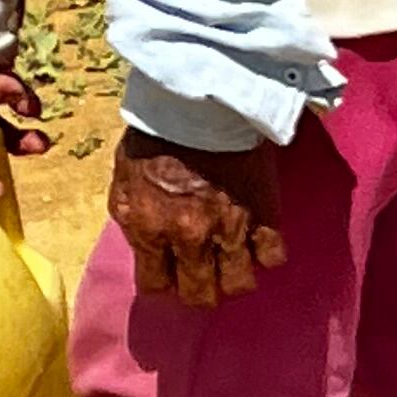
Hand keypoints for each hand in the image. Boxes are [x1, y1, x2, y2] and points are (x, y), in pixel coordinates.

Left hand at [109, 128, 290, 307]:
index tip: (169, 274)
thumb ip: (135, 221)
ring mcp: (229, 230)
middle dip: (198, 290)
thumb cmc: (154, 136)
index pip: (155, 285)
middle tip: (201, 275)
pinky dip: (266, 255)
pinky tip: (257, 243)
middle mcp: (188, 238)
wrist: (198, 102)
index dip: (163, 282)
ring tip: (231, 264)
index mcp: (148, 230)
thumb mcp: (124, 183)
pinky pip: (273, 258)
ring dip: (233, 278)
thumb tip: (146, 247)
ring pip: (238, 285)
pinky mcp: (263, 216)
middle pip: (199, 295)